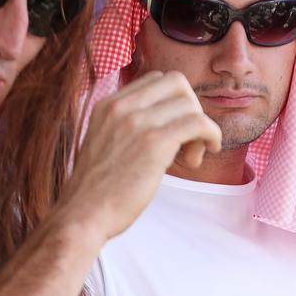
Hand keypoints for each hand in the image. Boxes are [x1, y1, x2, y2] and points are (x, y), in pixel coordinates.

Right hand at [64, 71, 221, 242]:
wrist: (84, 215)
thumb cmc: (97, 191)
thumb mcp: (105, 144)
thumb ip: (127, 128)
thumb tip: (165, 128)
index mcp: (108, 105)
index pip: (156, 80)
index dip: (173, 103)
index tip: (173, 131)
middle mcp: (121, 107)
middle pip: (177, 83)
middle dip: (191, 109)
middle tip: (188, 142)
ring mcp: (137, 123)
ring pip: (190, 103)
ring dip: (201, 128)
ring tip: (191, 157)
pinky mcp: (154, 143)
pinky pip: (198, 123)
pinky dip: (211, 135)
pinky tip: (205, 154)